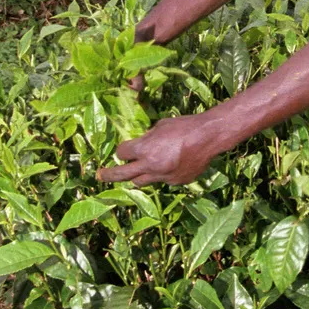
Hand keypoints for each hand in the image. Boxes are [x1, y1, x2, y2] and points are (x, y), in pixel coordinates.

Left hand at [97, 112, 223, 186]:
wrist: (209, 137)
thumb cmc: (184, 126)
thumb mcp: (161, 126)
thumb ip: (148, 137)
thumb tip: (143, 142)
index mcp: (144, 149)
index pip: (122, 153)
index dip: (123, 150)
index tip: (124, 149)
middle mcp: (150, 166)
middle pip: (123, 174)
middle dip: (110, 174)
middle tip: (100, 175)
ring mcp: (163, 177)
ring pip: (143, 182)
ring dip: (137, 176)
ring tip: (133, 174)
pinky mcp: (176, 182)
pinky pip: (163, 180)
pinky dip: (162, 174)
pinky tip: (170, 165)